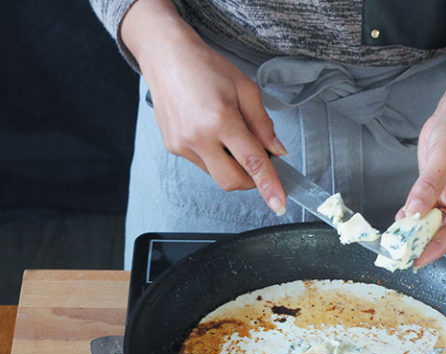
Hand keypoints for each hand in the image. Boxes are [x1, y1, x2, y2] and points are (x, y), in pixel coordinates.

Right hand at [121, 0, 286, 213]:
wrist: (165, 55)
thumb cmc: (205, 67)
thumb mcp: (245, 89)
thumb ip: (263, 124)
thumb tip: (277, 152)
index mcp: (220, 120)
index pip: (252, 162)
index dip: (269, 185)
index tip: (279, 204)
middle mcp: (198, 137)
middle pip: (232, 181)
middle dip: (251, 180)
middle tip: (260, 162)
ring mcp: (182, 145)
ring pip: (217, 175)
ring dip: (232, 165)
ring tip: (229, 135)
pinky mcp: (174, 148)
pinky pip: (203, 165)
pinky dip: (216, 157)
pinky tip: (212, 133)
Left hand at [399, 101, 445, 266]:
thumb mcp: (445, 157)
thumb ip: (428, 188)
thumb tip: (414, 213)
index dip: (434, 247)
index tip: (416, 260)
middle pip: (445, 232)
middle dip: (422, 240)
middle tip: (399, 253)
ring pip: (434, 224)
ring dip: (415, 230)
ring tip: (395, 240)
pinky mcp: (443, 193)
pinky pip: (427, 212)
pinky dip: (413, 217)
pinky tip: (399, 222)